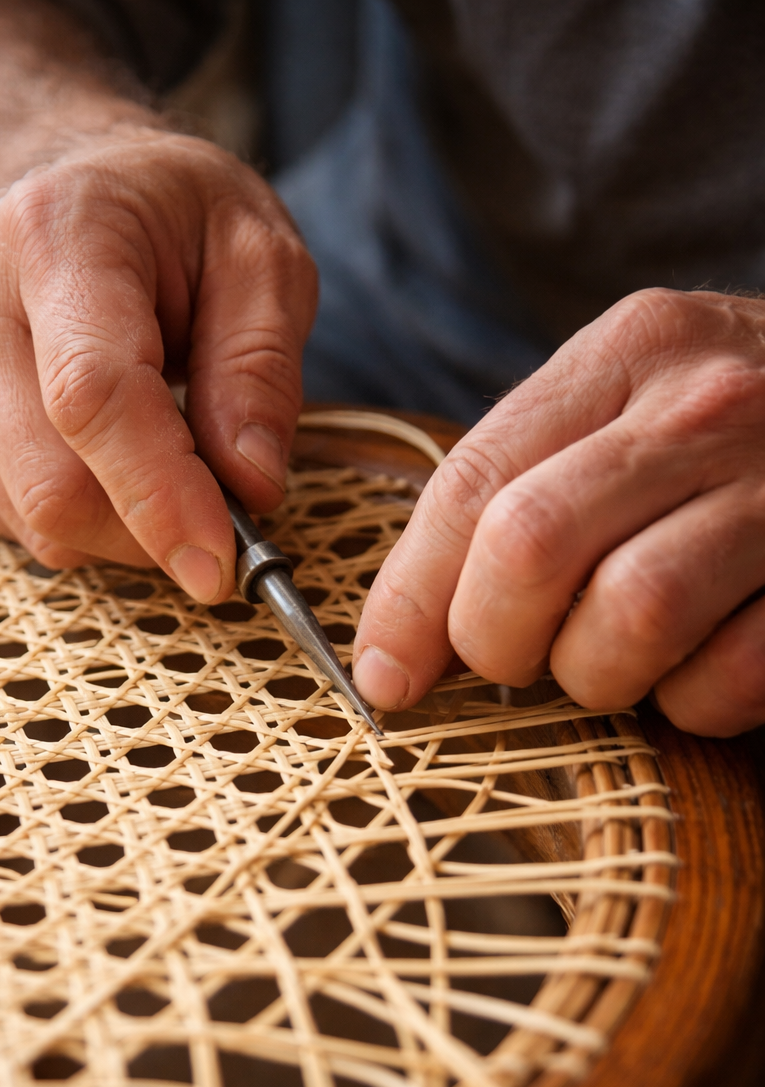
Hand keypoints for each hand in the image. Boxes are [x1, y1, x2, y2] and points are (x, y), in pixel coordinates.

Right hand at [0, 128, 315, 591]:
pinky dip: (85, 520)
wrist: (74, 190)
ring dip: (126, 526)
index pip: (91, 397)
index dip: (157, 496)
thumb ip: (262, 369)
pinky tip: (106, 452)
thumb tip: (252, 485)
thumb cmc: (177, 223)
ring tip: (164, 446)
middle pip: (57, 485)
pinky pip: (19, 522)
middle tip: (227, 503)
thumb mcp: (262, 257)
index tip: (220, 565)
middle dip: (156, 529)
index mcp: (57, 236)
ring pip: (40, 522)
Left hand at [353, 288, 764, 736]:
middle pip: (530, 548)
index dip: (410, 599)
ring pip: (630, 617)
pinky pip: (727, 678)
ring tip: (612, 661)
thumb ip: (520, 486)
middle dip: (494, 641)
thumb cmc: (731, 434)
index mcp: (630, 353)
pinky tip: (697, 672)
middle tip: (513, 660)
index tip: (385, 675)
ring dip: (597, 675)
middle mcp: (707, 405)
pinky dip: (693, 704)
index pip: (473, 485)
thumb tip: (398, 642)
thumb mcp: (627, 406)